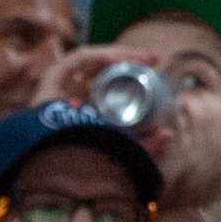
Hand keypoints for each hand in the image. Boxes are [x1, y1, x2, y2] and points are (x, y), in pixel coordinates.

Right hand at [35, 48, 180, 172]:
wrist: (52, 168)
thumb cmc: (83, 160)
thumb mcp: (120, 149)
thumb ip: (143, 146)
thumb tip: (168, 134)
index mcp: (87, 105)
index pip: (112, 80)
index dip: (134, 71)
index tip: (156, 69)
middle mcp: (74, 91)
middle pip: (104, 67)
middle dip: (131, 59)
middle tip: (154, 59)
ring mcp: (62, 83)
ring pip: (94, 59)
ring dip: (120, 54)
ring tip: (142, 57)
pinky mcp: (52, 78)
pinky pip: (79, 58)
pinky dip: (100, 56)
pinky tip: (116, 60)